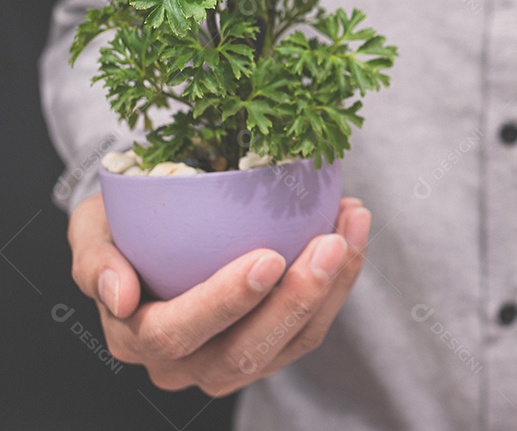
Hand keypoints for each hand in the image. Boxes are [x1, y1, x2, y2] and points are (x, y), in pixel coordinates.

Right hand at [68, 193, 370, 395]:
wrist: (156, 231)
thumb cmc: (123, 227)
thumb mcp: (91, 229)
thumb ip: (94, 260)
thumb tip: (118, 298)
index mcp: (138, 338)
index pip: (178, 331)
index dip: (225, 301)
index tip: (268, 257)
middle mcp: (186, 364)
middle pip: (245, 351)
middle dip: (295, 299)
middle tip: (328, 244)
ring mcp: (234, 360)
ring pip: (292, 342)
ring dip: (332, 286)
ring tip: (350, 226)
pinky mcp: (275, 346)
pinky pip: (315, 324)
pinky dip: (342, 277)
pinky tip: (352, 226)